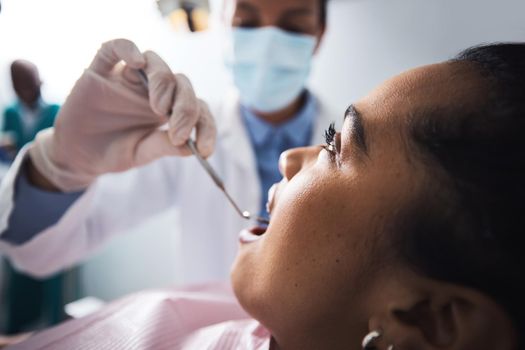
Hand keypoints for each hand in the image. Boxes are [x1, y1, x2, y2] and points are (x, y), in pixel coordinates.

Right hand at [29, 39, 215, 191]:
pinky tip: (137, 62)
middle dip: (186, 108)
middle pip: (181, 83)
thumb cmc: (113, 152)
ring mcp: (129, 78)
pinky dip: (129, 49)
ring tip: (160, 109)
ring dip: (164, 83)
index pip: (197, 108)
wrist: (77, 155)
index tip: (204, 149)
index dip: (206, 126)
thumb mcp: (141, 153)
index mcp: (169, 110)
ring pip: (156, 63)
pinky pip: (116, 48)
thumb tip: (192, 147)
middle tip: (178, 133)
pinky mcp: (102, 70)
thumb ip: (163, 146)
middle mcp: (153, 90)